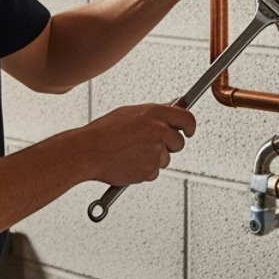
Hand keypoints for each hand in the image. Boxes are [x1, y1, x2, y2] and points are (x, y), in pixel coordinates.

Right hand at [82, 104, 196, 185]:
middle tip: (150, 144)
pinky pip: (154, 172)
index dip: (190, 126)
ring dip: (153, 158)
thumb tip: (173, 106)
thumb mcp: (130, 112)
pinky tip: (128, 162)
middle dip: (168, 145)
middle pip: (179, 142)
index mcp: (155, 114)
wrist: (87, 151)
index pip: (187, 119)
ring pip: (165, 159)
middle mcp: (159, 131)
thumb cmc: (103, 132)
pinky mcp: (150, 171)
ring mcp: (156, 152)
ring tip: (131, 152)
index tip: (189, 130)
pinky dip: (144, 170)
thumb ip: (155, 111)